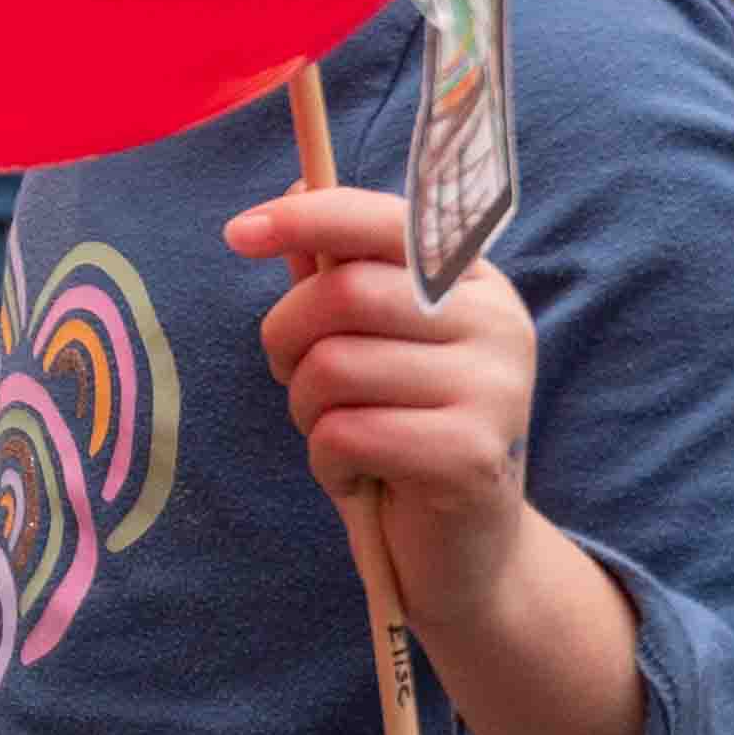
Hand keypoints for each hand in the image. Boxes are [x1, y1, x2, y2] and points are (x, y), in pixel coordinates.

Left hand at [235, 183, 540, 620]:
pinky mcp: (473, 455)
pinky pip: (346, 433)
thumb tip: (291, 187)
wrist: (459, 547)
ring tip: (340, 432)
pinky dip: (327, 460)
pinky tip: (358, 475)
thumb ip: (337, 271)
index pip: (385, 221)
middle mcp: (498, 323)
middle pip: (342, 292)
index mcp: (475, 281)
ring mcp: (496, 388)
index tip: (236, 233)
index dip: (304, 218)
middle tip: (295, 377)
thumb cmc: (399, 427)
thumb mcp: (367, 342)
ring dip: (307, 409)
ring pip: (333, 366)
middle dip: (286, 338)